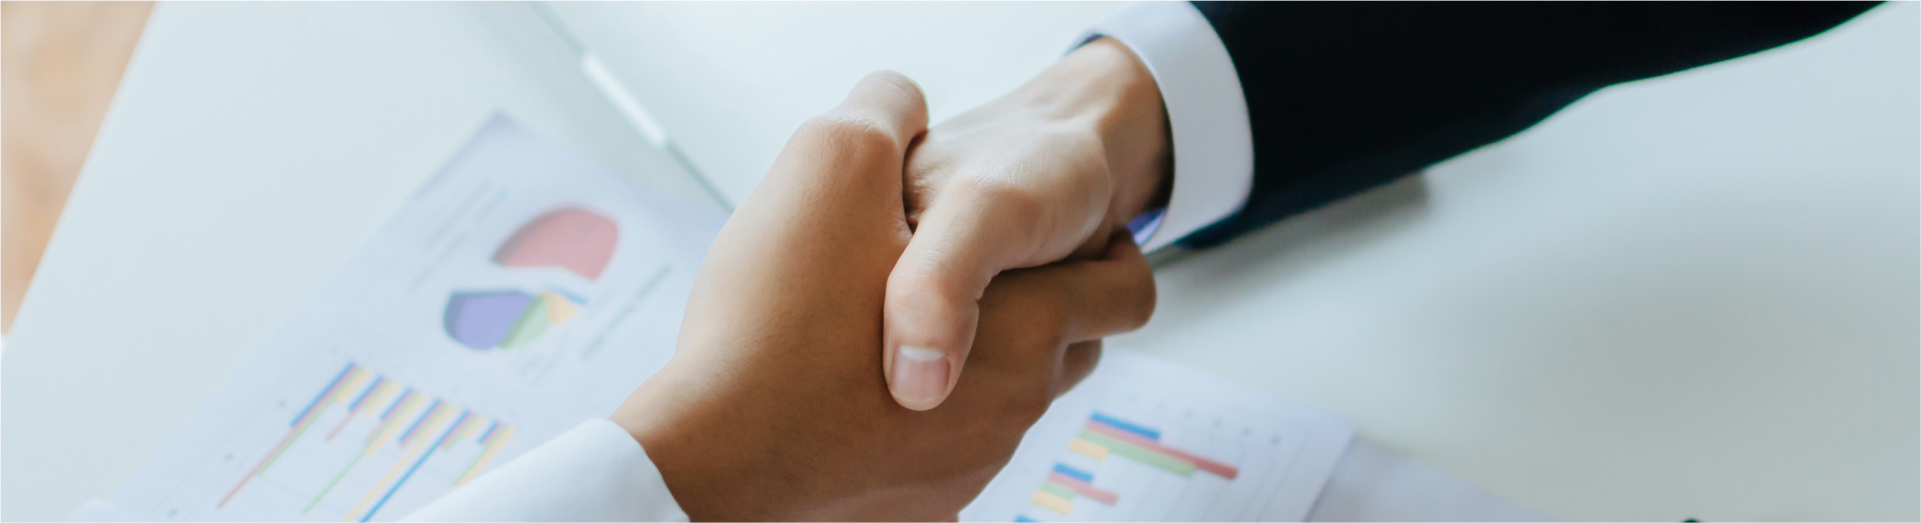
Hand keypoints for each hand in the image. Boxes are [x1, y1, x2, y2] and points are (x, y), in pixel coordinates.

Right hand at [610, 72, 1155, 520]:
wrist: (706, 462)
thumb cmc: (777, 321)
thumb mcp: (835, 162)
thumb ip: (888, 109)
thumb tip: (901, 102)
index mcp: (1030, 326)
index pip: (1128, 290)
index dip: (1098, 249)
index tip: (1043, 237)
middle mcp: (1015, 410)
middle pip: (1065, 350)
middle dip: (1029, 308)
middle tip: (957, 273)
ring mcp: (967, 471)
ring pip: (999, 405)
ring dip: (965, 366)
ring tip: (884, 329)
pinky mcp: (917, 511)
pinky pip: (938, 456)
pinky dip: (912, 424)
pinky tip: (847, 393)